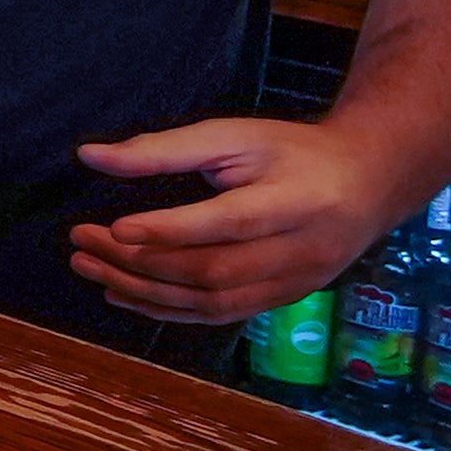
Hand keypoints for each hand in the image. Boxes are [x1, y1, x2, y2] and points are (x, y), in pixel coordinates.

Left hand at [67, 117, 403, 323]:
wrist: (368, 183)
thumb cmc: (294, 151)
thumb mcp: (235, 135)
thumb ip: (166, 148)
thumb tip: (91, 156)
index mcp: (296, 200)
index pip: (228, 223)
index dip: (171, 229)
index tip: (116, 226)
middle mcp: (301, 250)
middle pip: (213, 269)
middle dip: (141, 263)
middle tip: (82, 242)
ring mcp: (295, 283)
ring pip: (212, 300)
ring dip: (145, 291)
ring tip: (91, 268)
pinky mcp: (284, 300)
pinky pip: (220, 315)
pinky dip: (168, 310)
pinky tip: (126, 294)